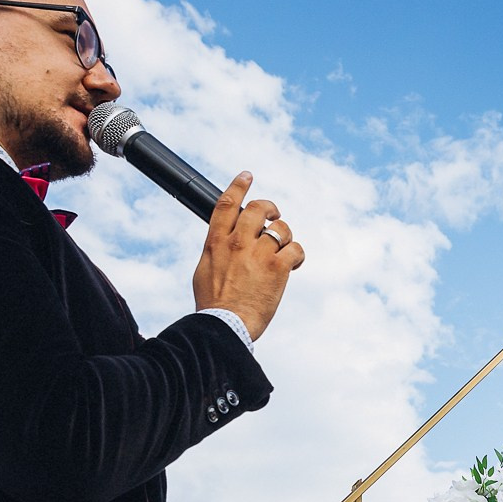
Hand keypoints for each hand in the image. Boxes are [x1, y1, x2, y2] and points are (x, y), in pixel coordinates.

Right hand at [193, 177, 304, 341]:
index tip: (247, 175)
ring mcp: (259, 254)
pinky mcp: (278, 268)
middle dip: (270, 208)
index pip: (228, 203)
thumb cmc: (214, 304)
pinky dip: (298, 255)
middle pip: (258, 208)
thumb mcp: (204, 269)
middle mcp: (237, 242)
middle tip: (274, 215)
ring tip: (283, 249)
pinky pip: (296, 248)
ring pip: (281, 228)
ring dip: (285, 235)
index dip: (239, 185)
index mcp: (216, 242)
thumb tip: (223, 242)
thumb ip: (216, 250)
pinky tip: (294, 264)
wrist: (225, 325)